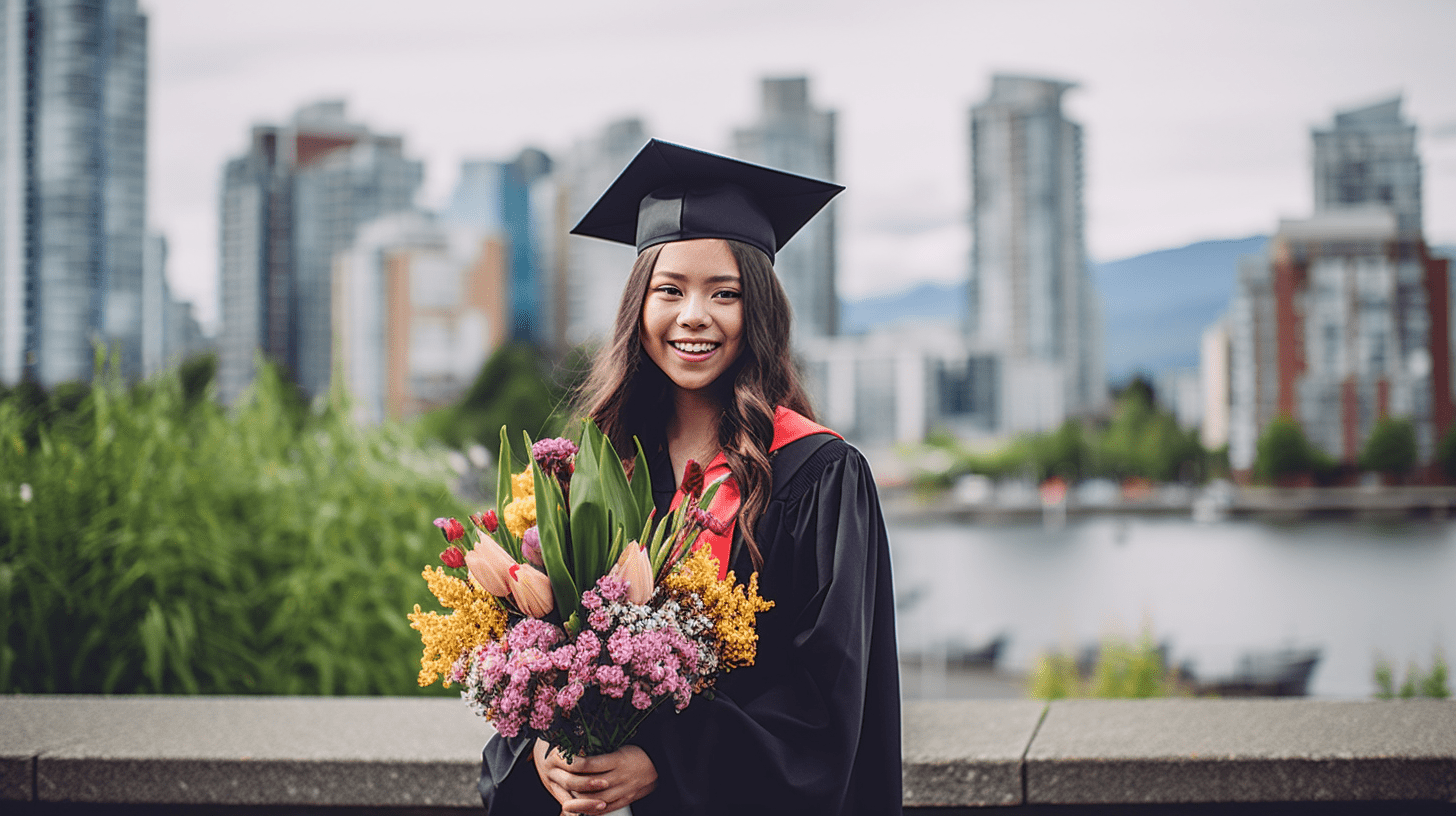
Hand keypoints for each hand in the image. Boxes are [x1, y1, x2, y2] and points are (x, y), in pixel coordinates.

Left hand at [533, 739, 656, 813]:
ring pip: (596, 800)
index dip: (574, 764)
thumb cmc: (638, 751)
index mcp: (618, 759)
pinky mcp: (626, 799)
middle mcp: (620, 776)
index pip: (590, 765)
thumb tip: (579, 744)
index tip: (562, 759)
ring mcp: (623, 790)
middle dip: (572, 784)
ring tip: (566, 795)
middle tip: (559, 779)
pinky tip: (581, 808)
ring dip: (579, 800)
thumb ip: (602, 749)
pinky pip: (606, 809)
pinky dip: (591, 810)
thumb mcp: (621, 745)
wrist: (661, 764)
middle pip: (589, 785)